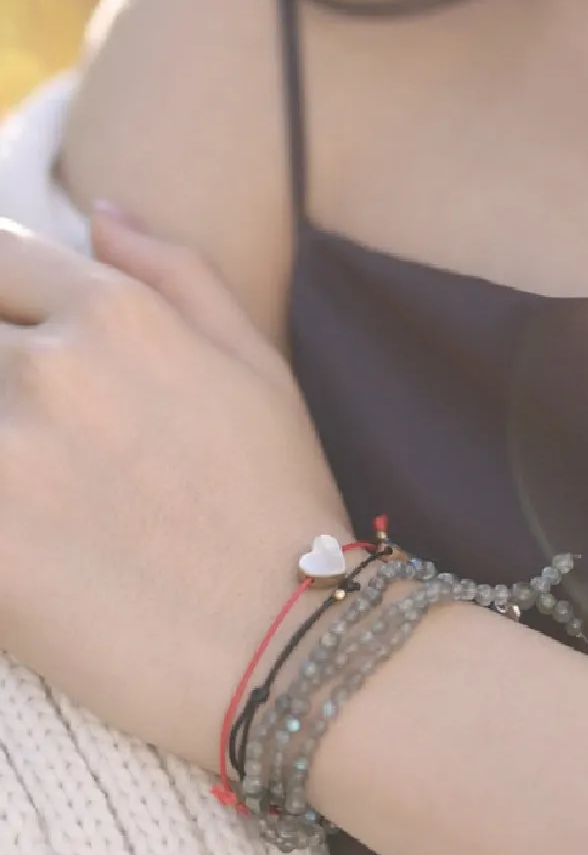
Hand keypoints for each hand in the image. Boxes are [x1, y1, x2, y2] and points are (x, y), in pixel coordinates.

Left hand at [0, 208, 351, 769]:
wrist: (292, 641)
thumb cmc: (282, 504)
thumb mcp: (261, 370)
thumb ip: (180, 275)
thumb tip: (102, 213)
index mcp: (121, 317)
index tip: (13, 348)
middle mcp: (54, 368)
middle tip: (30, 429)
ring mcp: (7, 457)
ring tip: (32, 479)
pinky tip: (22, 536)